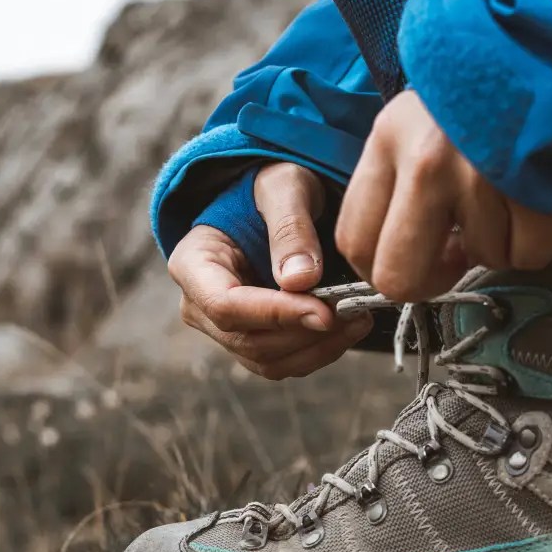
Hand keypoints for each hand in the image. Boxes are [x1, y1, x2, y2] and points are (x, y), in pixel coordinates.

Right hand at [167, 163, 372, 378]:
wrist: (272, 203)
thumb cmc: (271, 189)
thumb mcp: (283, 189)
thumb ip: (291, 229)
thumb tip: (301, 280)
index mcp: (193, 263)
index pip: (225, 305)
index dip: (275, 314)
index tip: (324, 312)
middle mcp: (200, 305)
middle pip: (249, 340)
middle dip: (305, 332)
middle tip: (353, 312)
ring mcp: (225, 329)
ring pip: (268, 360)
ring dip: (318, 348)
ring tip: (358, 317)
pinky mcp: (254, 341)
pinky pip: (285, 362)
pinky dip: (320, 351)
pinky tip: (348, 326)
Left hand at [336, 91, 551, 301]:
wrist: (551, 40)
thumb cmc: (482, 87)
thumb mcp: (417, 122)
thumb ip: (398, 184)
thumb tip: (405, 262)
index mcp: (387, 140)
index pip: (353, 240)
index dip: (381, 269)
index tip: (410, 262)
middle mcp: (425, 160)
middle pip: (398, 276)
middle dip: (430, 282)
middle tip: (456, 257)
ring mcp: (480, 175)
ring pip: (480, 260)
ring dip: (498, 241)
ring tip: (508, 194)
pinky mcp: (533, 186)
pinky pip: (527, 254)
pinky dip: (535, 239)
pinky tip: (535, 198)